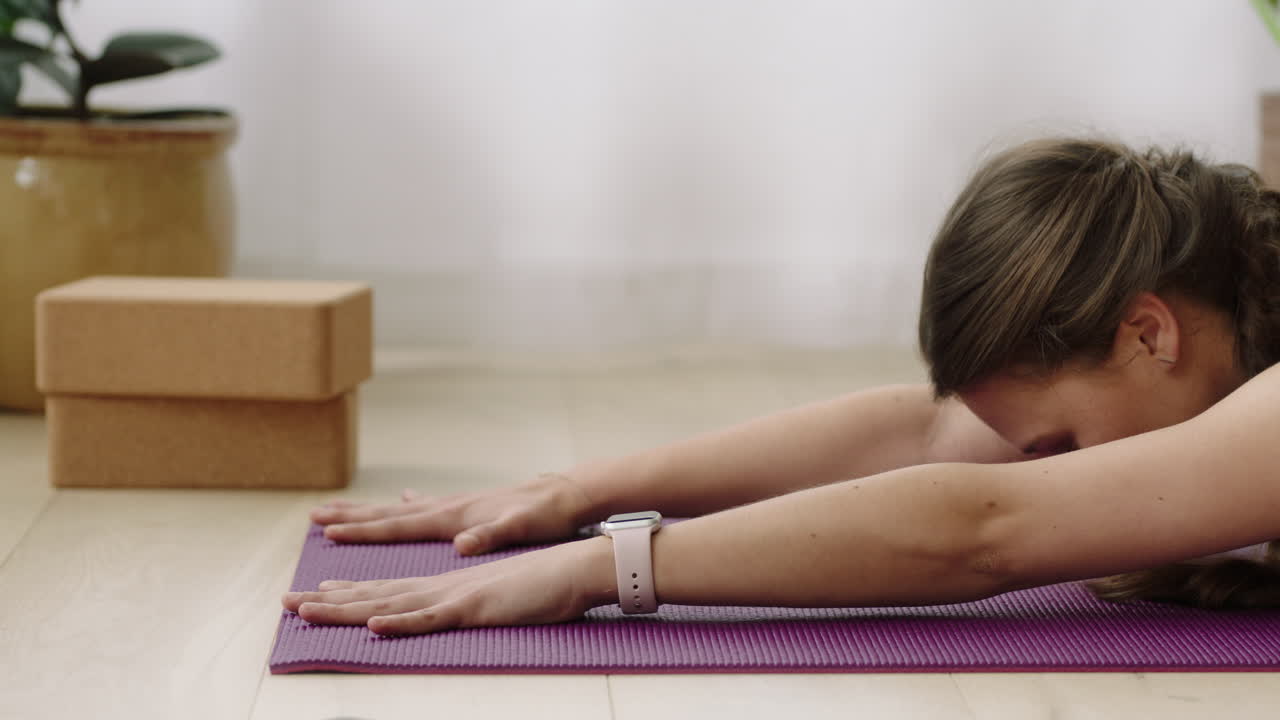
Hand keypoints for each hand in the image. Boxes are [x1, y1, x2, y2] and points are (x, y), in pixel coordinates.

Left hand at [281, 536, 614, 635]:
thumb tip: (451, 591)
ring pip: (392, 603)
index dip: (349, 591)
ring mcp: (455, 595)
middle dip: (329, 597)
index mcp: (446, 582)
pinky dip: (402, 622)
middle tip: (286, 603)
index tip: (315, 593)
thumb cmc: (541, 584)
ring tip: (309, 609)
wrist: (575, 568)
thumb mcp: (498, 591)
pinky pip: (432, 618)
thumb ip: (472, 593)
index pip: (388, 587)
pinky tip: (375, 626)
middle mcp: (442, 584)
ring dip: (348, 607)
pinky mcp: (474, 607)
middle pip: (377, 592)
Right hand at [310, 471, 596, 554]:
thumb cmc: (545, 515)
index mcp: (454, 515)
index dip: (363, 530)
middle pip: (389, 512)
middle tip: (313, 514)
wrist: (567, 494)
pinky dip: (406, 505)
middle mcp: (449, 506)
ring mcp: (457, 505)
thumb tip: (462, 543)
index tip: (328, 529)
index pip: (399, 524)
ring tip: (341, 508)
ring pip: (401, 507)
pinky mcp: (468, 507)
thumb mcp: (520, 527)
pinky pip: (424, 506)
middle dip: (350, 515)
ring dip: (369, 510)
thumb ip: (491, 535)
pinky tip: (403, 497)